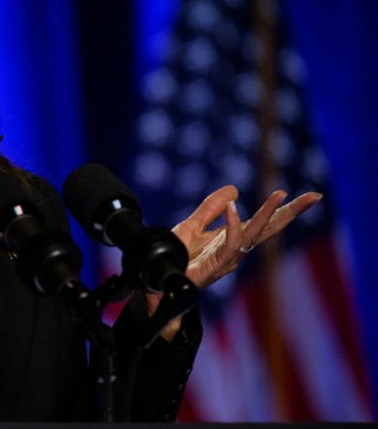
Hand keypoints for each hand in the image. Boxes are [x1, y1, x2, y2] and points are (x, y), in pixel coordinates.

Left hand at [173, 186, 321, 288]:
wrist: (157, 282)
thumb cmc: (175, 259)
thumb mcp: (193, 225)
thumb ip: (211, 208)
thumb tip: (235, 189)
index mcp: (233, 240)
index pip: (264, 222)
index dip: (285, 210)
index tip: (311, 196)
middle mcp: (235, 251)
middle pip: (268, 229)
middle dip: (291, 213)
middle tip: (314, 197)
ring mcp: (226, 260)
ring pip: (253, 235)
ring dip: (267, 215)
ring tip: (280, 195)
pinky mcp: (213, 267)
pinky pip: (228, 245)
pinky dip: (232, 225)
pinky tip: (234, 207)